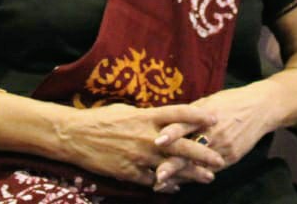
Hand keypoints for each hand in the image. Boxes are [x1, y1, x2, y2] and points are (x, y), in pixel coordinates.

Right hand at [58, 102, 220, 186]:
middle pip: (183, 145)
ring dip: (192, 174)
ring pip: (172, 167)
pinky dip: (167, 184)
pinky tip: (177, 186)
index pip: (179, 114)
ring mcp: (139, 156)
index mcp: (146, 116)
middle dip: (204, 154)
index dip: (199, 116)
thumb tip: (164, 119)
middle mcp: (147, 136)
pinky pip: (154, 181)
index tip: (215, 118)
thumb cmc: (101, 119)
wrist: (76, 136)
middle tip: (220, 159)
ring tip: (208, 178)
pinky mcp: (130, 172)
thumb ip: (148, 116)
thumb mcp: (127, 111)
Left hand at [151, 84, 274, 189]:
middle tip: (158, 175)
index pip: (186, 124)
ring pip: (199, 164)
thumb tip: (167, 122)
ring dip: (180, 175)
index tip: (158, 141)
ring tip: (161, 184)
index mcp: (205, 114)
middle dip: (174, 164)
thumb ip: (190, 114)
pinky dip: (195, 176)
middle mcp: (214, 132)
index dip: (172, 133)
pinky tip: (181, 183)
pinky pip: (211, 170)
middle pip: (190, 150)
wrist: (261, 108)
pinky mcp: (231, 157)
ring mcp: (223, 147)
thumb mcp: (210, 101)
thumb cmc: (231, 101)